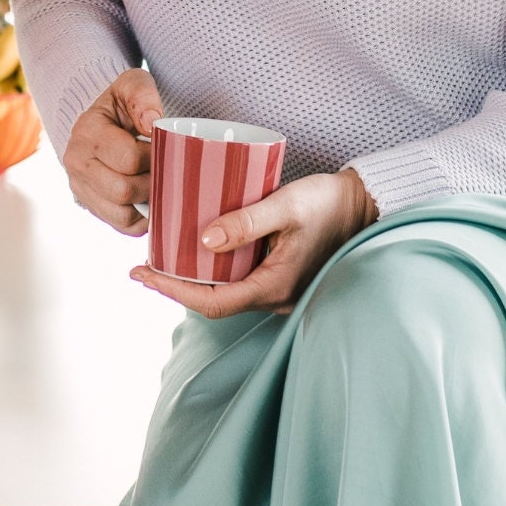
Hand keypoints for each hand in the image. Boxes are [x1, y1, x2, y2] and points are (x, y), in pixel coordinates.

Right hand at [62, 69, 161, 235]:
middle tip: (167, 169)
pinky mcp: (91, 207)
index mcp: (86, 132)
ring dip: (148, 202)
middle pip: (123, 190)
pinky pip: (122, 226)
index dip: (155, 156)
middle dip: (153, 182)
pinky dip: (142, 218)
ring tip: (158, 182)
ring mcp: (81, 189)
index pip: (128, 158)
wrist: (103, 122)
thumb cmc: (122, 104)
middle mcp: (76, 163)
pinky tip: (150, 198)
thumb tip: (153, 123)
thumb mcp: (132, 84)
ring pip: (122, 213)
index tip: (164, 147)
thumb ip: (142, 95)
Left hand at [134, 168, 376, 318]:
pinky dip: (213, 268)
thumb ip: (246, 223)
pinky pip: (239, 278)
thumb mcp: (285, 206)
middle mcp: (275, 295)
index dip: (172, 291)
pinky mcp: (280, 273)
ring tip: (163, 254)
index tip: (141, 274)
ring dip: (193, 277)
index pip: (212, 302)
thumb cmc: (328, 203)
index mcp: (274, 286)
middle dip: (176, 285)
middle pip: (214, 301)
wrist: (364, 205)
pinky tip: (199, 247)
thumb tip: (203, 241)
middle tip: (143, 264)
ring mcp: (279, 287)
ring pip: (226, 290)